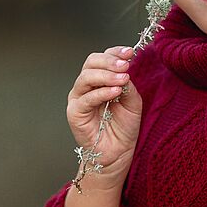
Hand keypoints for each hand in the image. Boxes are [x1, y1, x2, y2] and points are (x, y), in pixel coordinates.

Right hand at [66, 45, 141, 185]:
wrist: (117, 154)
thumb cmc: (123, 128)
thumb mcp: (132, 102)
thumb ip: (128, 85)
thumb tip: (124, 70)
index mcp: (99, 80)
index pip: (102, 58)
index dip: (115, 52)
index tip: (130, 52)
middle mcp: (86, 87)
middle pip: (91, 62)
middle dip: (109, 61)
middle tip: (125, 65)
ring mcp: (78, 99)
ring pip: (86, 77)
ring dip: (106, 75)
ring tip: (123, 79)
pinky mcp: (74, 113)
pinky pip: (86, 98)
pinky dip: (102, 92)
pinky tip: (115, 92)